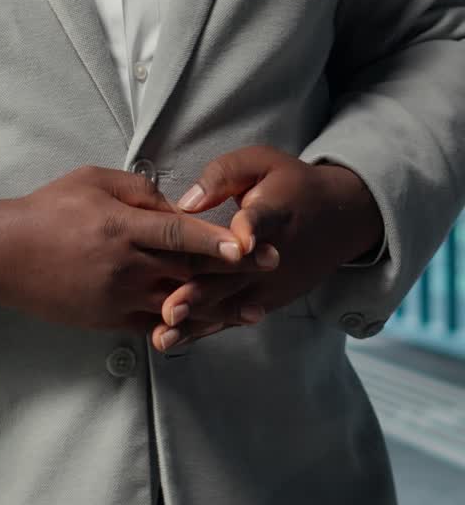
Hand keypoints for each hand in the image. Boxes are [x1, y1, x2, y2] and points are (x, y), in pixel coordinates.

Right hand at [0, 164, 279, 334]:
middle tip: (272, 264)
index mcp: (120, 227)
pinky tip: (210, 324)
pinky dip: (185, 326)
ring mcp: (117, 298)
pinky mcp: (110, 321)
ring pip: (179, 305)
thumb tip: (177, 206)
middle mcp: (124, 267)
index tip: (248, 243)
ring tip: (253, 305)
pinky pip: (156, 327)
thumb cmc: (48, 209)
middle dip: (233, 270)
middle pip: (189, 272)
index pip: (177, 235)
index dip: (215, 240)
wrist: (4, 255)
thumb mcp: (92, 180)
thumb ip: (139, 190)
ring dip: (218, 306)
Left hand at [151, 145, 382, 352]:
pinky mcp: (268, 300)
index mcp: (273, 212)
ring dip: (198, 321)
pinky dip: (205, 330)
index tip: (240, 241)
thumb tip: (187, 201)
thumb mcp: (262, 162)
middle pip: (235, 274)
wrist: (339, 219)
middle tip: (170, 308)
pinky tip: (175, 341)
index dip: (251, 229)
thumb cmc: (289, 184)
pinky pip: (233, 317)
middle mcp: (274, 255)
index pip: (262, 221)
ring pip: (230, 304)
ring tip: (165, 335)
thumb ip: (224, 175)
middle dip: (202, 292)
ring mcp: (271, 283)